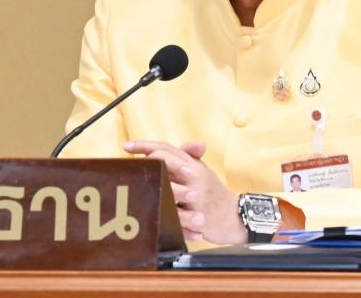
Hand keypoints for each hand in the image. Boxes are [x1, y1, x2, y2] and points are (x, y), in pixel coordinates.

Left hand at [123, 140, 246, 244]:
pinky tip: (146, 214)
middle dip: (145, 164)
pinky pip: (174, 213)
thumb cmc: (213, 193)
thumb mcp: (201, 170)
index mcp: (192, 163)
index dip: (145, 145)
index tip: (126, 146)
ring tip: (136, 192)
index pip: (166, 148)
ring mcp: (194, 194)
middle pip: (163, 161)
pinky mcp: (195, 213)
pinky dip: (161, 213)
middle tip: (129, 168)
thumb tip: (168, 146)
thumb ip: (185, 157)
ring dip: (150, 186)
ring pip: (166, 185)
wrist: (233, 215)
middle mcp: (193, 175)